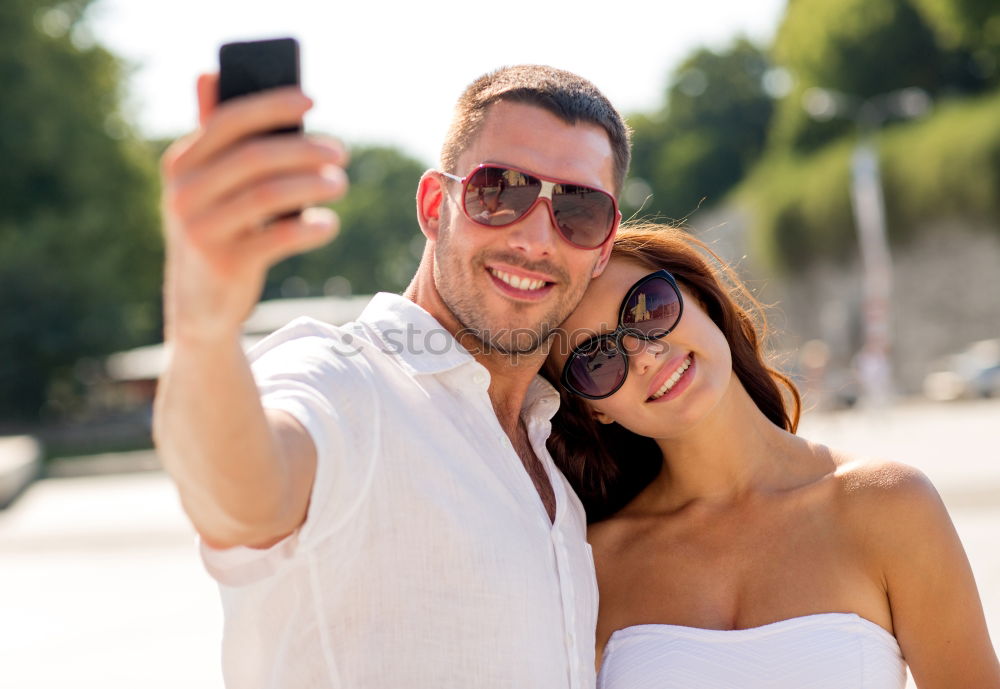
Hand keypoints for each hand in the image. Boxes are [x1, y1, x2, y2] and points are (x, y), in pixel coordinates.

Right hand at [160, 73, 348, 344]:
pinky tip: (328, 224)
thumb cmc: (215, 232)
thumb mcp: (205, 186)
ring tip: (340, 183)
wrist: (200, 306)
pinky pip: (278, 238)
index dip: (272, 106)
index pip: (229, 121)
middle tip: (340, 153)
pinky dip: (309, 228)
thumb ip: (212, 136)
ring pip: (269, 195)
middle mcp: (184, 194)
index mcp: (181, 164)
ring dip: (313, 185)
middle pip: (255, 157)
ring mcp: (202, 231)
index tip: (311, 100)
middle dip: (305, 150)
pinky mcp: (225, 264)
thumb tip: (209, 73)